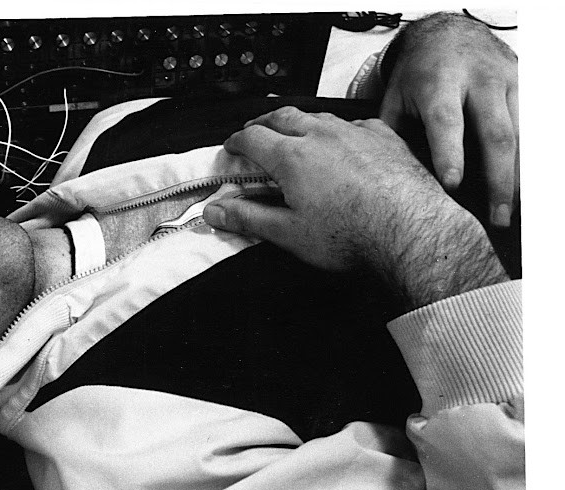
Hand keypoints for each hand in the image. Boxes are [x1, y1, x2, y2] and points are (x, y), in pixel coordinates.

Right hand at [202, 107, 507, 310]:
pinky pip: (356, 123)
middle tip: (255, 131)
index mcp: (292, 156)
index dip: (236, 142)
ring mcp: (356, 131)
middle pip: (284, 116)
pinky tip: (344, 141)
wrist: (412, 232)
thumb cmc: (350, 235)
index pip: (252, 137)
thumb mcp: (288, 234)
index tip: (231, 147)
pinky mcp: (386, 137)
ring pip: (319, 115)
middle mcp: (322, 134)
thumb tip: (215, 211)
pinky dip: (340, 129)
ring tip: (295, 132)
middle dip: (264, 122)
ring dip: (301, 121)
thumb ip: (248, 218)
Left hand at [380, 13, 517, 226]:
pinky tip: (523, 190)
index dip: (450, 154)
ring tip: (512, 212)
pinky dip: (528, 160)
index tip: (452, 186)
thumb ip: (394, 136)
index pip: (446, 121)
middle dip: (498, 179)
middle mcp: (478, 80)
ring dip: (519, 176)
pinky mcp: (525, 85)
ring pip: (521, 134)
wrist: (447, 34)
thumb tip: (388, 181)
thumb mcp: (395, 99)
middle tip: (496, 217)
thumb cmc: (416, 76)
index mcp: (438, 83)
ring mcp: (508, 81)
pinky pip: (532, 127)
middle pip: (495, 133)